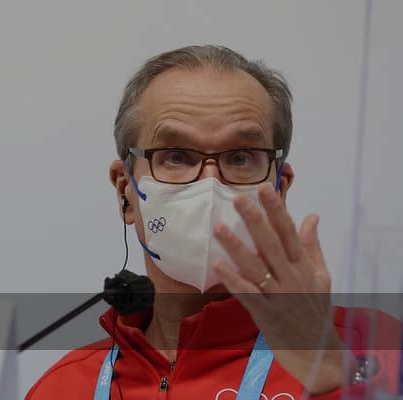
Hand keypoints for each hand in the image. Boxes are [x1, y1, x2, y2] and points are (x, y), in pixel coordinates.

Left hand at [212, 184, 345, 394]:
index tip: (264, 188)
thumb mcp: (321, 276)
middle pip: (272, 245)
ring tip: (218, 227)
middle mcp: (293, 278)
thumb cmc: (314, 308)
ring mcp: (279, 296)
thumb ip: (312, 246)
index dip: (277, 210)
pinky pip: (247, 294)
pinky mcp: (266, 314)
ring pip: (256, 267)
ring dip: (236, 246)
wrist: (316, 350)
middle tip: (238, 199)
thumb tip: (312, 215)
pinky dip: (232, 279)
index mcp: (305, 266)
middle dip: (255, 220)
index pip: (290, 232)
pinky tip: (217, 265)